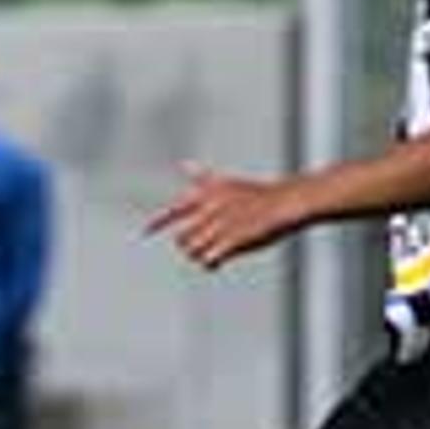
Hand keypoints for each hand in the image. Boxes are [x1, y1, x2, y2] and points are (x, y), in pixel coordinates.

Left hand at [150, 166, 301, 270]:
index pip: (174, 209)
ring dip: (200, 256)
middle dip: (189, 246)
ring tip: (214, 253)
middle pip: (181, 239)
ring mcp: (220, 225)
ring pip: (192, 252)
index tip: (144, 232)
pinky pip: (208, 260)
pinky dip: (211, 264)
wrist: (285, 201)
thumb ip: (201, 178)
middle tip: (205, 246)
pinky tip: (218, 261)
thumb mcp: (225, 182)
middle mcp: (209, 209)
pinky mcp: (233, 239)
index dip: (157, 222)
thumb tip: (183, 164)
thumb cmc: (257, 194)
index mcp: (206, 195)